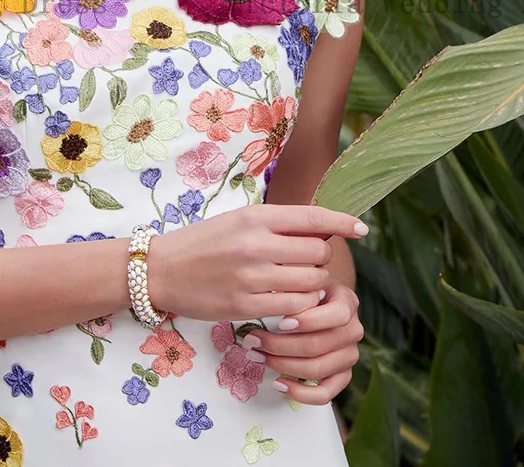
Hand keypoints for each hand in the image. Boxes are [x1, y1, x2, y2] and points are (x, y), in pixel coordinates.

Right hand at [147, 204, 367, 322]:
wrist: (161, 269)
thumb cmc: (204, 241)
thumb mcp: (239, 220)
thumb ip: (277, 225)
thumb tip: (322, 228)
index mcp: (255, 216)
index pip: (311, 216)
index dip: (342, 221)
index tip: (362, 228)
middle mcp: (256, 243)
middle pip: (318, 252)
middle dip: (321, 259)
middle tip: (307, 263)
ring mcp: (251, 276)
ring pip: (310, 282)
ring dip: (313, 285)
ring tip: (297, 284)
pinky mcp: (244, 305)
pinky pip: (293, 308)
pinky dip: (299, 307)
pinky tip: (289, 304)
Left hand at [241, 281, 363, 404]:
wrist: (320, 301)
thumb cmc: (307, 290)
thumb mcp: (303, 281)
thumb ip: (295, 289)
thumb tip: (271, 299)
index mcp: (347, 302)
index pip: (336, 315)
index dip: (309, 321)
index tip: (281, 323)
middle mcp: (354, 330)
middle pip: (318, 345)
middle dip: (280, 345)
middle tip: (252, 340)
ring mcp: (350, 355)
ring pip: (317, 368)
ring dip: (282, 365)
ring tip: (257, 357)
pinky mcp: (343, 376)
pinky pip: (326, 393)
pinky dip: (301, 393)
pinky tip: (278, 383)